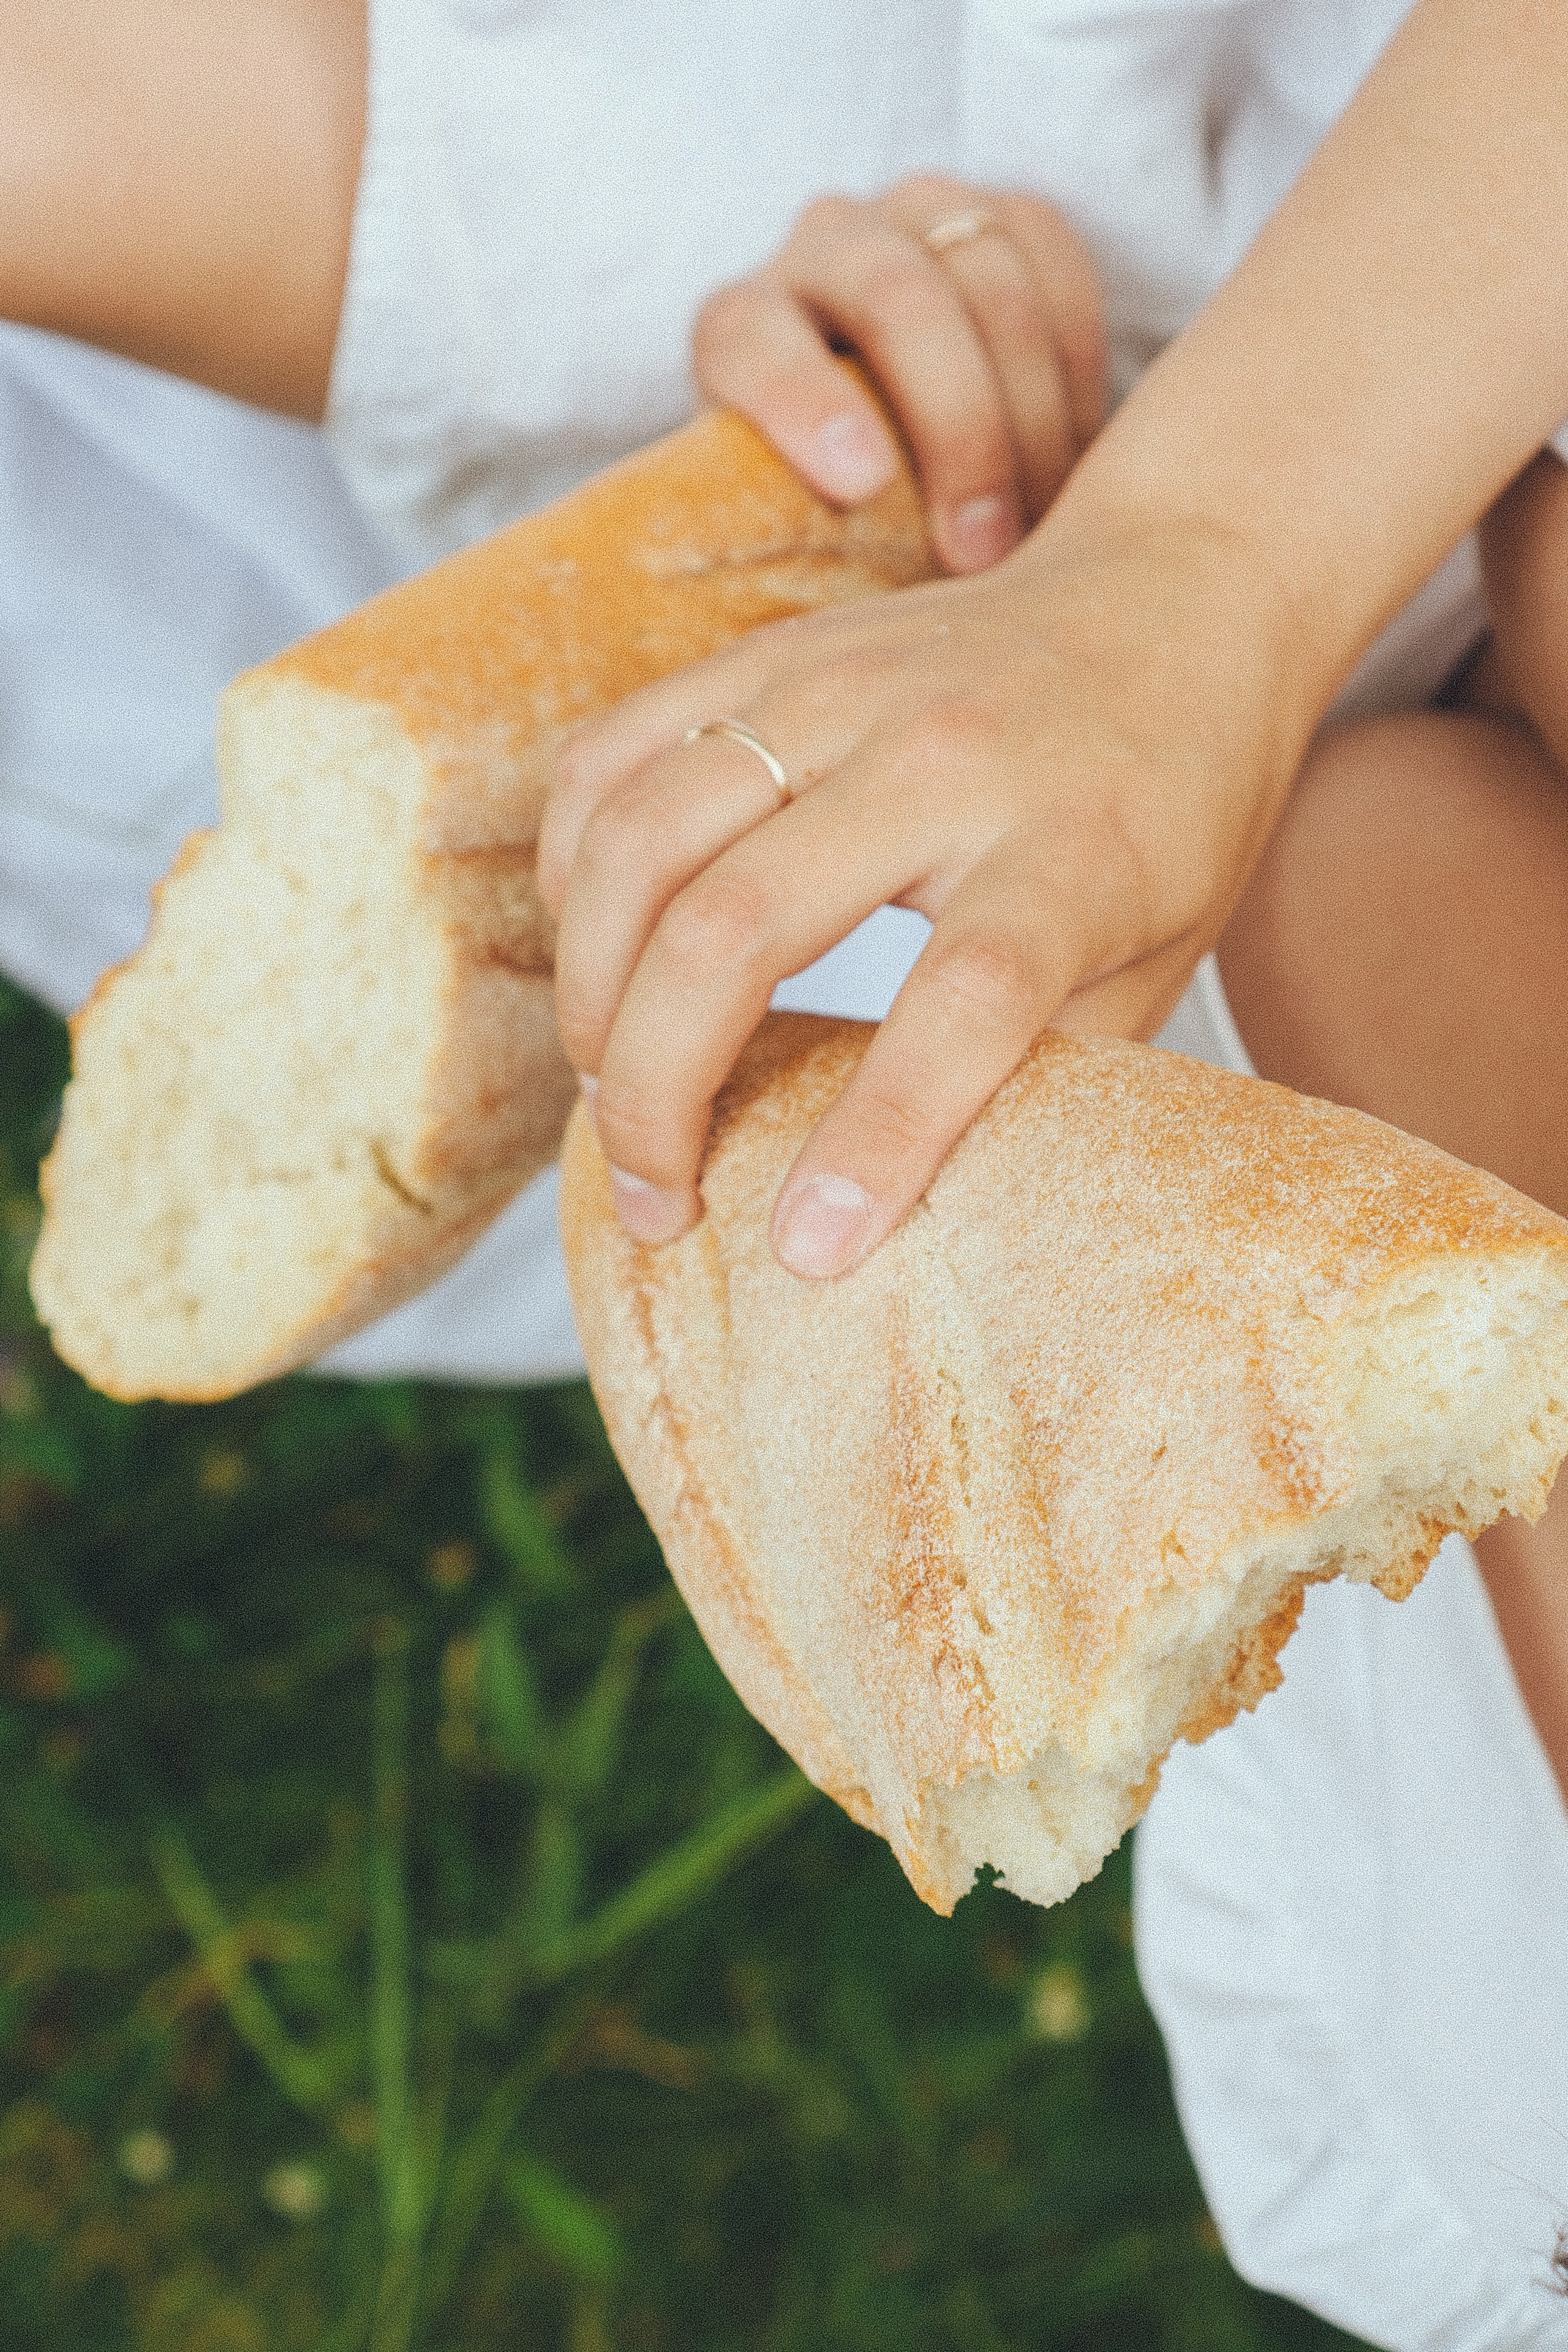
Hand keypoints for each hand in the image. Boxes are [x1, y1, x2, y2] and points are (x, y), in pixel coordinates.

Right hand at [539, 507, 1307, 1277]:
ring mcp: (841, 687)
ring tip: (609, 1087)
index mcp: (1073, 848)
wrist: (1180, 591)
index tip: (807, 1249)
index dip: (880, 1138)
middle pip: (740, 925)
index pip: (967, 999)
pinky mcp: (772, 653)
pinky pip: (610, 756)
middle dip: (658, 1089)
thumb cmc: (1173, 804)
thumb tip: (924, 1210)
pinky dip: (573, 869)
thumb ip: (1052, 1072)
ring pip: (641, 839)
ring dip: (592, 990)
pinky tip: (598, 949)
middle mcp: (946, 758)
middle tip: (655, 1196)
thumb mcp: (1157, 953)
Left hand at [692, 173, 1105, 574]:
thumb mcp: (803, 549)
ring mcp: (920, 219)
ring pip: (989, 275)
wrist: (911, 460)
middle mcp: (823, 251)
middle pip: (896, 299)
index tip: (860, 487)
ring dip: (1032, 412)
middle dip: (957, 430)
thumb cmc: (844, 527)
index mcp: (739, 328)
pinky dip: (1079, 364)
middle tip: (985, 552)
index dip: (803, 403)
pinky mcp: (1009, 219)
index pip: (754, 341)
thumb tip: (833, 659)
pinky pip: (1060, 260)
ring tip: (1048, 523)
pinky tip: (1087, 453)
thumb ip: (809, 564)